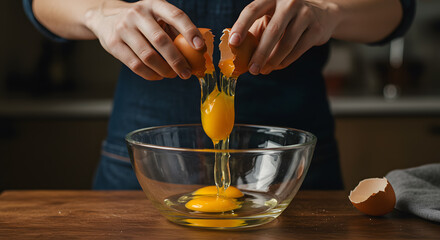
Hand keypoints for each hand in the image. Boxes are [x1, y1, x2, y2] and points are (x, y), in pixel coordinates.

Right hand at [84, 0, 204, 79]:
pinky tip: (158, 76)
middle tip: (186, 73)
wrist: (105, 17)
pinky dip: (150, 74)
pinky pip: (135, 65)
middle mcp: (138, 14)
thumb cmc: (141, 21)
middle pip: (161, 40)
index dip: (190, 31)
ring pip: (148, 56)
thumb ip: (174, 30)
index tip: (200, 47)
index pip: (176, 16)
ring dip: (164, 70)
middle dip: (177, 60)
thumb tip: (198, 53)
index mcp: (154, 4)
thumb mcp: (156, 16)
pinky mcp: (113, 44)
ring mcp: (123, 28)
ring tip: (172, 75)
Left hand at [230, 0, 339, 74]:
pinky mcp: (316, 28)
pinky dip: (285, 61)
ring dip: (273, 61)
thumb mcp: (270, 17)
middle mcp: (289, 2)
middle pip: (272, 31)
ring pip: (286, 44)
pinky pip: (297, 50)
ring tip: (264, 70)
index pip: (252, 10)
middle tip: (252, 69)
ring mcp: (305, 14)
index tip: (233, 43)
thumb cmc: (286, 19)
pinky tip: (277, 65)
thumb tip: (234, 51)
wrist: (323, 15)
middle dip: (260, 53)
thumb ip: (254, 30)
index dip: (241, 26)